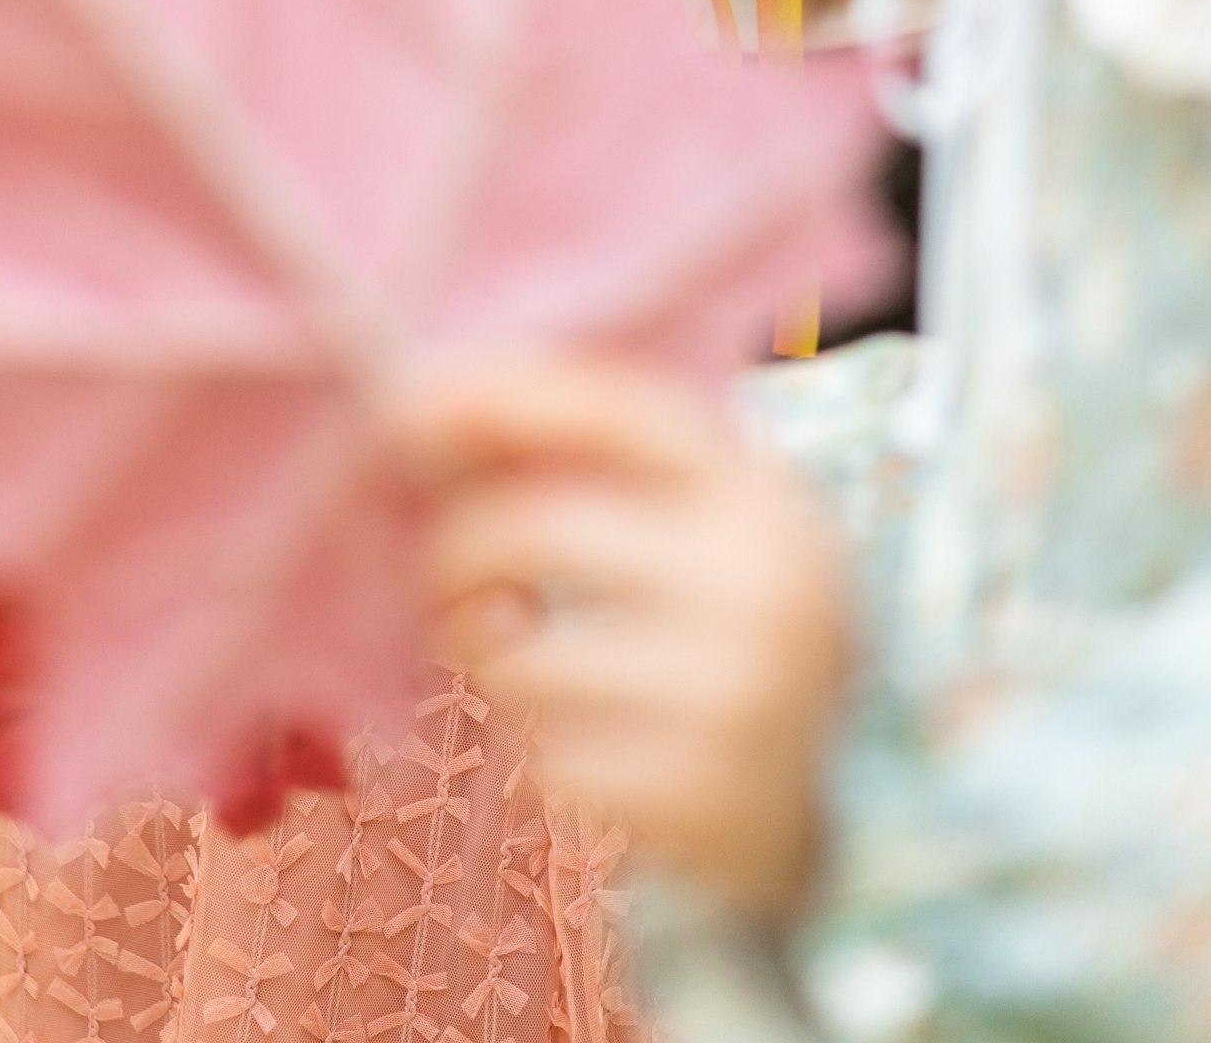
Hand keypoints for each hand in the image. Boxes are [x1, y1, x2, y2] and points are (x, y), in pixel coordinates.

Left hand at [395, 355, 849, 920]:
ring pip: (517, 658)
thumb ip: (578, 461)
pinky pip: (541, 763)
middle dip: (459, 555)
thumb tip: (413, 402)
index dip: (499, 397)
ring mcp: (736, 697)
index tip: (401, 404)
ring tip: (527, 678)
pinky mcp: (696, 799)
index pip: (612, 409)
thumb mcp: (682, 533)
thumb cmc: (704, 638)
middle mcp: (762, 586)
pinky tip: (578, 759)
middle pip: (533, 529)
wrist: (808, 812)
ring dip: (491, 669)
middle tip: (453, 586)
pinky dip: (533, 762)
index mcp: (758, 500)